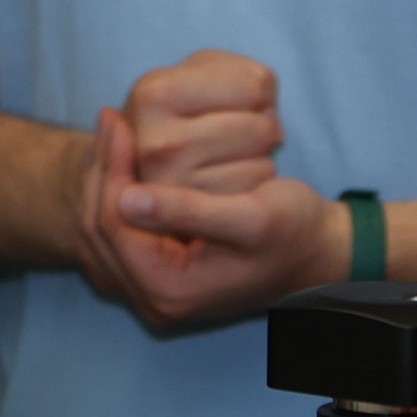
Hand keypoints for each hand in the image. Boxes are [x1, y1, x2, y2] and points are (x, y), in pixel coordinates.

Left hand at [73, 106, 345, 328]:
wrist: (318, 254)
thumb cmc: (294, 232)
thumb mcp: (250, 218)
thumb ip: (190, 211)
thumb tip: (128, 199)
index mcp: (171, 290)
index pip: (114, 225)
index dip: (112, 169)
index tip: (119, 121)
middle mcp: (156, 298)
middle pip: (99, 231)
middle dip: (102, 171)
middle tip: (109, 118)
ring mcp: (157, 288)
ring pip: (104, 230)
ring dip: (107, 179)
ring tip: (114, 133)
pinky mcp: (163, 273)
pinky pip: (122, 231)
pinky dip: (121, 191)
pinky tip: (127, 157)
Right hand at [121, 49, 284, 193]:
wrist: (146, 169)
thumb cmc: (183, 113)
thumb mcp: (195, 74)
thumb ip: (235, 70)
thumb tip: (263, 90)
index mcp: (153, 95)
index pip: (255, 86)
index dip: (261, 91)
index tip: (241, 100)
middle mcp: (158, 144)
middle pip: (262, 128)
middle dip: (265, 126)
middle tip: (241, 132)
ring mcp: (176, 188)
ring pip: (264, 162)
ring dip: (262, 156)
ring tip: (235, 152)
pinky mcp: (199, 221)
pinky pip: (257, 193)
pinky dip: (257, 183)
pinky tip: (235, 178)